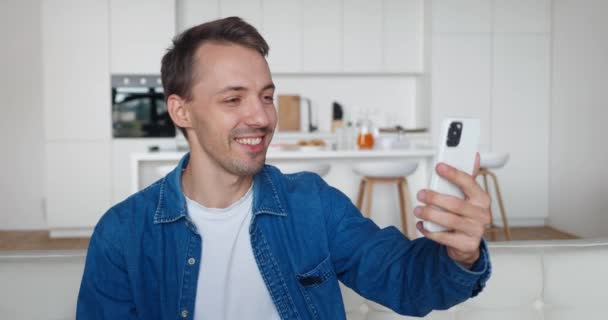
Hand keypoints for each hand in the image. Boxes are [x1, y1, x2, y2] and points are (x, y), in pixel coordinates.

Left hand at [414, 153, 491, 268]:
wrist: (467, 244)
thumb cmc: (466, 216)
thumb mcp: (468, 197)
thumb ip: (467, 179)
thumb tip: (475, 156)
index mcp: (482, 199)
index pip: (468, 182)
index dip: (453, 174)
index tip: (439, 167)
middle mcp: (481, 214)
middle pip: (455, 203)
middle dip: (435, 198)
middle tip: (421, 194)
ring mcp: (475, 230)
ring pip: (449, 220)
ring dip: (430, 214)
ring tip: (418, 210)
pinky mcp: (467, 244)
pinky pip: (444, 237)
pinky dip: (429, 230)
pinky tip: (422, 225)